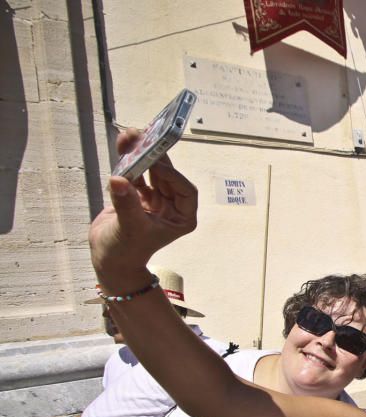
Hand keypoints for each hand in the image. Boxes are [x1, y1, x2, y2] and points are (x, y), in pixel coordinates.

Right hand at [89, 130, 197, 290]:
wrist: (108, 260)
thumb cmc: (125, 251)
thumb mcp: (129, 228)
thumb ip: (126, 204)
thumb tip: (119, 180)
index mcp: (181, 218)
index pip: (185, 191)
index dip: (173, 175)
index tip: (156, 162)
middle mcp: (171, 207)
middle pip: (168, 176)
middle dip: (156, 157)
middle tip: (144, 137)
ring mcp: (155, 200)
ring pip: (151, 171)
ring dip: (141, 154)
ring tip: (131, 135)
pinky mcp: (137, 196)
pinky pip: (136, 174)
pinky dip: (129, 161)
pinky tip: (123, 145)